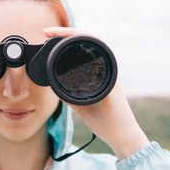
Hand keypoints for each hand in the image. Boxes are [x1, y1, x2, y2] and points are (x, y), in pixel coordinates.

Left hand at [43, 27, 149, 159]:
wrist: (121, 137)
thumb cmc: (105, 121)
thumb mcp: (81, 104)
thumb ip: (71, 93)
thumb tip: (56, 86)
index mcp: (100, 73)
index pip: (85, 48)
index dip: (68, 38)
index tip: (48, 35)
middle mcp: (107, 71)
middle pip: (91, 42)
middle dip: (68, 33)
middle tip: (48, 32)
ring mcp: (111, 77)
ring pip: (97, 49)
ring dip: (78, 39)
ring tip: (60, 34)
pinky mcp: (112, 88)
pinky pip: (101, 69)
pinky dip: (89, 60)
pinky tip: (77, 53)